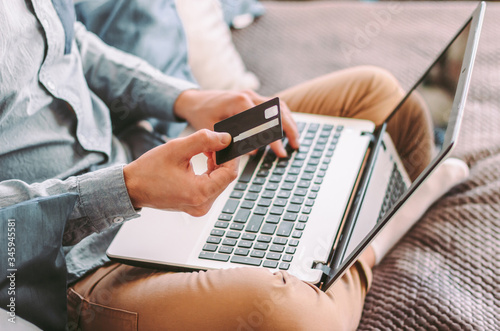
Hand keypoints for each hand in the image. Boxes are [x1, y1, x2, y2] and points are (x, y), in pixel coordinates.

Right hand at [123, 129, 238, 215]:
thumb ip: (204, 141)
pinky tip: (203, 159)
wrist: (132, 187)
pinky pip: (211, 186)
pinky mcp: (196, 205)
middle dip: (222, 158)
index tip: (227, 141)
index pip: (230, 173)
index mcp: (199, 193)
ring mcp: (199, 207)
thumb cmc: (149, 170)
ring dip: (216, 164)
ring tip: (205, 149)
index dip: (231, 155)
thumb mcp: (177, 149)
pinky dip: (210, 172)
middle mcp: (202, 205)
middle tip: (213, 142)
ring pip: (219, 181)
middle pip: (226, 178)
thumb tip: (225, 139)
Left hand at [174, 89, 299, 157]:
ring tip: (295, 139)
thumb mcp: (212, 128)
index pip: (264, 122)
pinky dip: (283, 117)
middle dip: (288, 129)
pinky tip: (287, 129)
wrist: (193, 100)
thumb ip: (232, 139)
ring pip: (279, 107)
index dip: (274, 138)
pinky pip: (273, 106)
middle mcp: (249, 96)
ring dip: (289, 122)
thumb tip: (252, 150)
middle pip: (277, 111)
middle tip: (295, 146)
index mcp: (239, 102)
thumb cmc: (201, 114)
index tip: (280, 152)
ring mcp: (252, 95)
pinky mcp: (252, 98)